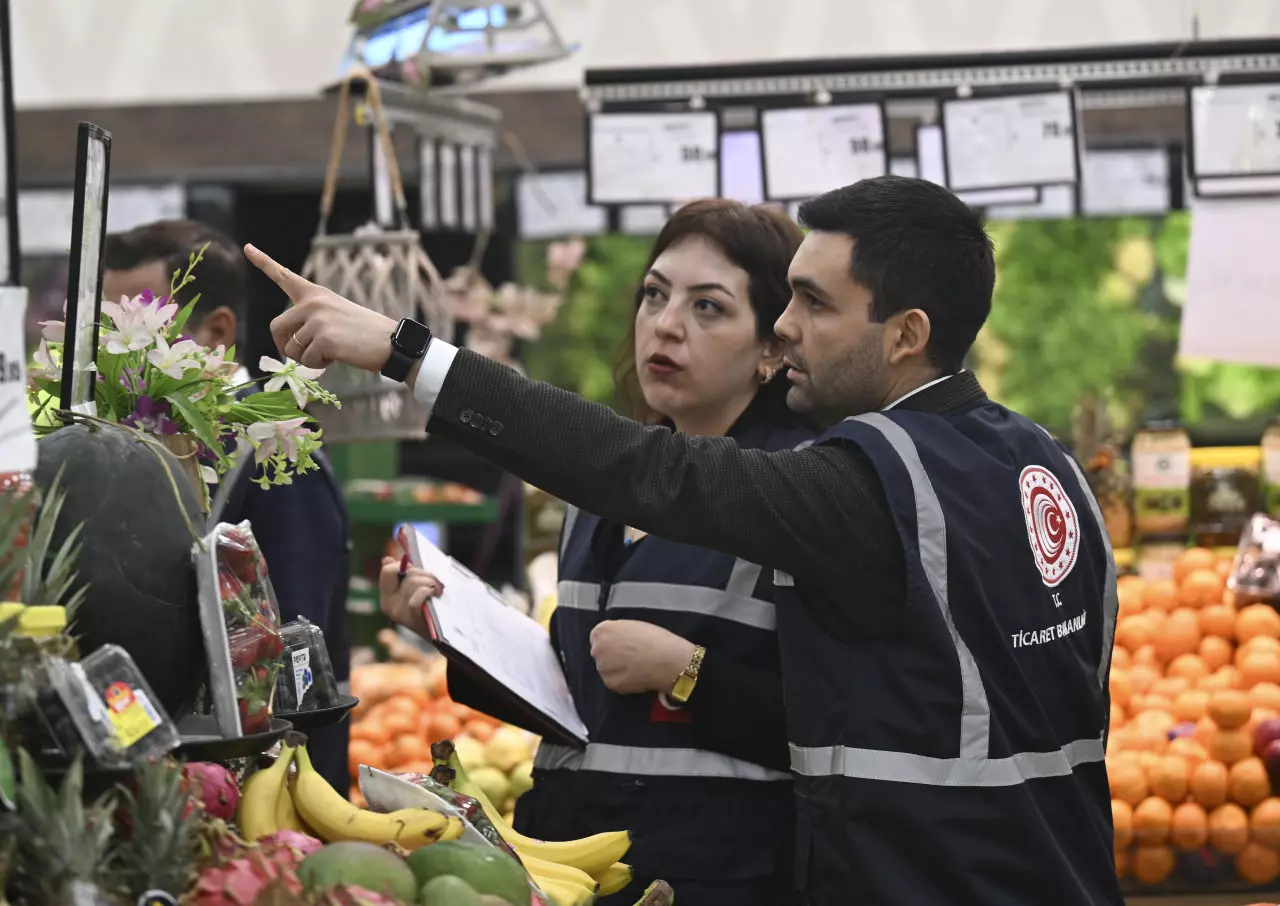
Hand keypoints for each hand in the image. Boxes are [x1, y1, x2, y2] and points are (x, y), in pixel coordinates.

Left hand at [244, 244, 398, 373]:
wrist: (391, 343)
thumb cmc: (365, 334)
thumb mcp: (336, 317)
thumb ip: (310, 323)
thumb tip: (289, 348)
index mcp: (316, 294)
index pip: (285, 276)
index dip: (264, 262)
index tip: (247, 247)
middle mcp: (313, 303)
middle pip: (277, 328)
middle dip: (285, 346)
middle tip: (303, 354)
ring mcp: (318, 320)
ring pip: (292, 349)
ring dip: (307, 358)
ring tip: (333, 351)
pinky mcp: (324, 338)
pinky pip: (307, 361)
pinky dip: (320, 365)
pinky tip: (339, 356)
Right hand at [378, 556, 443, 638]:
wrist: (441, 637)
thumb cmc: (428, 611)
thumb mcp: (413, 592)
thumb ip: (402, 576)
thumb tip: (386, 559)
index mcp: (387, 597)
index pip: (387, 571)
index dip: (403, 565)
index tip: (415, 570)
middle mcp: (389, 606)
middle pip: (406, 573)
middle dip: (424, 573)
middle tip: (433, 582)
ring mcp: (399, 613)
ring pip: (414, 582)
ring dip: (431, 581)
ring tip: (437, 589)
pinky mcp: (412, 618)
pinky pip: (419, 595)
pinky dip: (430, 591)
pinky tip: (437, 594)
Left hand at [589, 620, 696, 695]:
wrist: (666, 660)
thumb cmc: (655, 639)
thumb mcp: (633, 626)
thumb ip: (619, 632)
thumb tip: (617, 639)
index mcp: (602, 630)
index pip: (599, 637)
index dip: (612, 642)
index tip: (622, 646)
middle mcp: (597, 648)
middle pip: (601, 653)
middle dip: (612, 656)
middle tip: (630, 658)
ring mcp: (602, 668)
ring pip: (607, 669)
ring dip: (617, 669)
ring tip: (636, 668)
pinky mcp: (610, 683)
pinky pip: (615, 682)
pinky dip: (624, 681)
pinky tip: (637, 677)